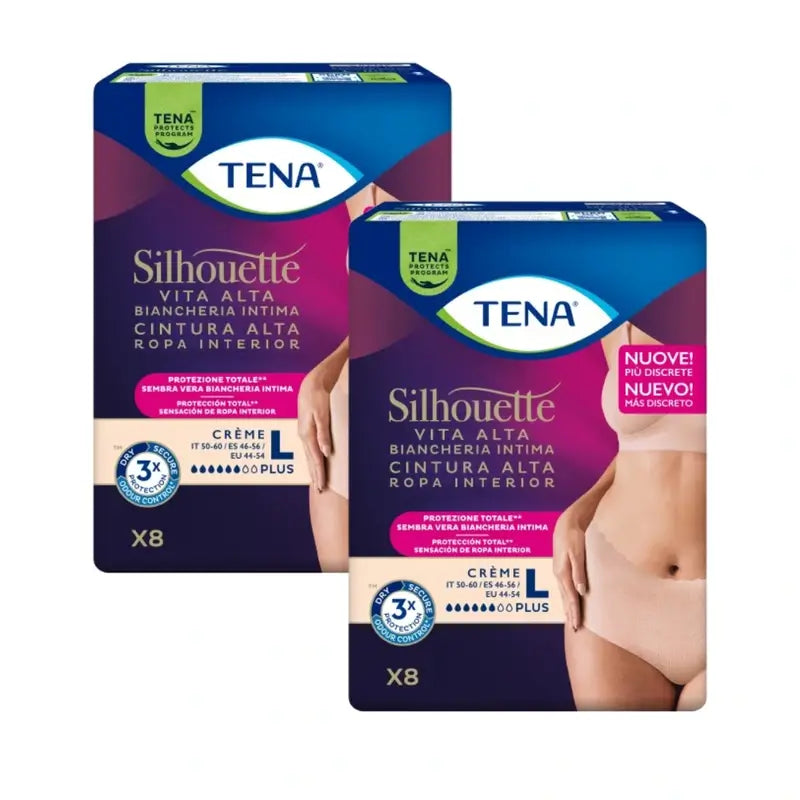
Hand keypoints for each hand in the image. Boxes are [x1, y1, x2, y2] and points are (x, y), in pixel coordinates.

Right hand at [297, 371, 333, 492]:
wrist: (310, 386)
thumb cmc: (317, 398)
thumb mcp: (322, 415)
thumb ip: (323, 434)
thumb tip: (326, 453)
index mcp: (307, 434)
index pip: (316, 459)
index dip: (320, 473)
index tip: (322, 486)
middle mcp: (303, 437)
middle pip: (311, 461)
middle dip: (315, 476)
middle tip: (319, 491)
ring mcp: (304, 434)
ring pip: (309, 457)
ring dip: (313, 470)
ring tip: (316, 483)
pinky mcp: (306, 431)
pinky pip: (309, 450)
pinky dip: (312, 460)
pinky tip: (314, 464)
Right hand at [553, 510, 587, 630]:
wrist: (566, 524)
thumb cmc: (573, 537)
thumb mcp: (577, 553)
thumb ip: (579, 572)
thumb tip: (582, 591)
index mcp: (562, 573)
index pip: (570, 598)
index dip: (574, 612)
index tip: (577, 626)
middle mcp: (559, 575)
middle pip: (565, 599)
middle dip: (570, 614)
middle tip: (575, 630)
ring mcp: (559, 572)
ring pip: (564, 595)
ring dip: (568, 608)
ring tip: (571, 620)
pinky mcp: (562, 569)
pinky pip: (564, 588)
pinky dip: (566, 598)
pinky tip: (569, 601)